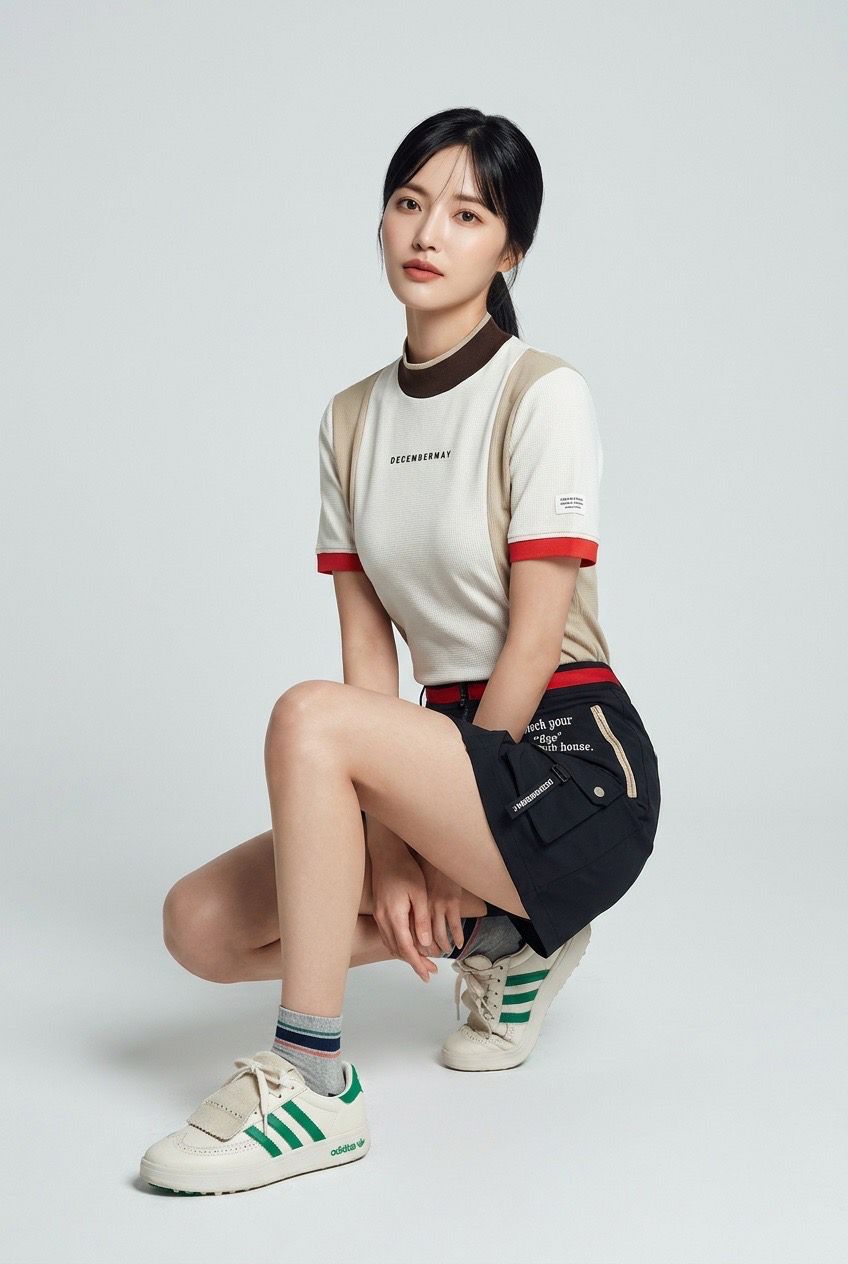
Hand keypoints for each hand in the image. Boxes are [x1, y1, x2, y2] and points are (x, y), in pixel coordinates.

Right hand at [369, 846, 438, 982]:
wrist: (386, 853)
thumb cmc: (405, 870)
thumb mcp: (419, 894)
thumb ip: (421, 919)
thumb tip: (424, 943)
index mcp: (394, 915)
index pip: (406, 948)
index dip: (417, 963)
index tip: (426, 975)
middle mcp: (383, 918)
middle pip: (397, 949)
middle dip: (413, 963)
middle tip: (429, 972)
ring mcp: (379, 915)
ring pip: (391, 944)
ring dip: (406, 955)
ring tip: (422, 961)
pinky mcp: (379, 911)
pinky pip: (388, 935)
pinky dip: (398, 945)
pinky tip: (408, 945)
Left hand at [416, 857, 466, 957]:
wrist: (431, 853)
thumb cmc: (418, 872)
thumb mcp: (408, 893)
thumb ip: (408, 911)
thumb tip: (407, 930)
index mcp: (411, 908)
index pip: (410, 937)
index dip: (414, 951)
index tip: (418, 958)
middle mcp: (423, 909)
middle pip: (424, 939)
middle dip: (428, 953)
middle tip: (431, 960)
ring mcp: (439, 906)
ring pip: (440, 935)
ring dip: (442, 946)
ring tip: (444, 951)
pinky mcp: (452, 902)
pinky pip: (455, 925)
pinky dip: (457, 937)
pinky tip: (458, 944)